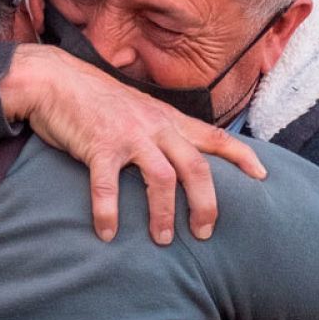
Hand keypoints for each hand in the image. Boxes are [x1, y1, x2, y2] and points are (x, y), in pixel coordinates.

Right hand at [0, 44, 265, 245]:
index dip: (242, 156)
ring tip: (162, 240)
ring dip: (164, 214)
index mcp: (168, 119)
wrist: (55, 79)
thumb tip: (177, 157)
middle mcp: (155, 126)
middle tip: (204, 234)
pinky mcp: (98, 146)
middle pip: (196, 167)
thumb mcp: (139, 111)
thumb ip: (160, 131)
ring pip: (161, 179)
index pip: (215, 136)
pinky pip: (108, 186)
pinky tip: (107, 233)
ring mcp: (128, 136)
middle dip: (206, 204)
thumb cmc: (95, 101)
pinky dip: (108, 213)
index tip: (263, 177)